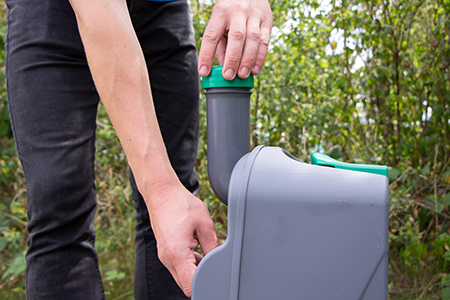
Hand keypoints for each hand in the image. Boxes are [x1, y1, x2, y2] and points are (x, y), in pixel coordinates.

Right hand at [147, 183, 219, 297]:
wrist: (162, 194)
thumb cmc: (181, 204)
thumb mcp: (204, 223)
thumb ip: (213, 247)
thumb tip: (221, 262)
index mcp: (177, 253)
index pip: (190, 286)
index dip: (205, 286)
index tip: (215, 277)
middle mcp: (167, 259)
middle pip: (186, 284)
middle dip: (202, 277)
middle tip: (213, 262)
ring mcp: (164, 257)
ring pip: (182, 276)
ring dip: (195, 269)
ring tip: (204, 249)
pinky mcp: (165, 252)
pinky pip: (179, 266)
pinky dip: (189, 263)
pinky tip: (197, 247)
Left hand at [198, 0, 272, 79]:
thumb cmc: (231, 12)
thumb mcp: (220, 22)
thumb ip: (220, 44)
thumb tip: (222, 66)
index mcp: (221, 12)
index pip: (211, 35)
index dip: (206, 55)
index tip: (204, 72)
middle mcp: (238, 12)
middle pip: (236, 37)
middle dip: (232, 59)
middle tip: (228, 76)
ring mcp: (254, 16)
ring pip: (253, 40)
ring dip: (248, 60)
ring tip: (242, 75)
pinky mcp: (267, 21)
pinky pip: (264, 41)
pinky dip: (260, 58)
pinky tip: (254, 70)